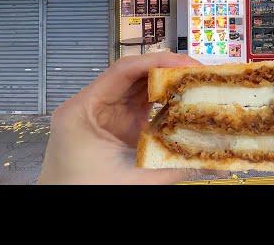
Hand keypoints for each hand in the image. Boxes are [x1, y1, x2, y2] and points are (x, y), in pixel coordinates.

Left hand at [38, 52, 205, 184]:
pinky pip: (140, 106)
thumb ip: (175, 169)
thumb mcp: (132, 180)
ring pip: (138, 88)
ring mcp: (103, 115)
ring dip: (166, 86)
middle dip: (167, 71)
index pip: (123, 70)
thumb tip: (214, 163)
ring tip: (195, 84)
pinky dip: (162, 104)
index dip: (157, 62)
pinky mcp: (115, 127)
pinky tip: (182, 104)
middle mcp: (92, 105)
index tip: (185, 65)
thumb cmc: (82, 192)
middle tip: (197, 73)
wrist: (60, 210)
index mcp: (83, 109)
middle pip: (133, 75)